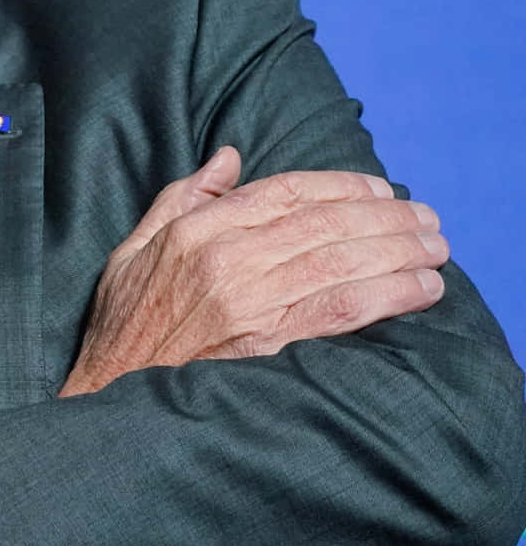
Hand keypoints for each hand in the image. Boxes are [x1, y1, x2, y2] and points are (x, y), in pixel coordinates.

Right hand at [61, 147, 447, 395]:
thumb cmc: (123, 320)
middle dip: (384, 217)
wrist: (110, 388)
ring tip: (435, 248)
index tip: (380, 189)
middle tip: (426, 218)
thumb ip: (184, 197)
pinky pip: (339, 311)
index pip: (284, 192)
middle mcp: (225, 259)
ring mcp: (248, 301)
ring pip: (339, 263)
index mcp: (196, 230)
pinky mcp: (267, 343)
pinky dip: (387, 295)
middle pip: (323, 224)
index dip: (340, 186)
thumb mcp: (134, 245)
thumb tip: (228, 157)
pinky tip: (419, 288)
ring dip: (397, 252)